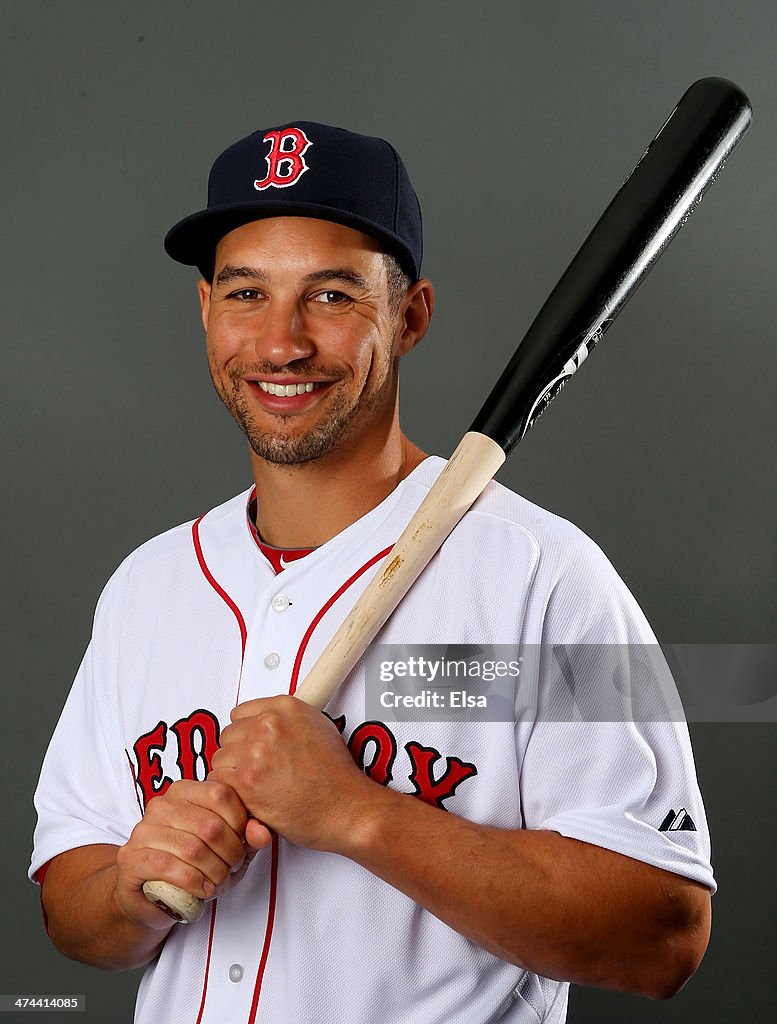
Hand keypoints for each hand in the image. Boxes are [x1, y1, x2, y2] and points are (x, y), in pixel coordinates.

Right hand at [115, 779, 251, 926]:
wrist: (148, 895)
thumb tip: (263, 833)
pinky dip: (194, 882)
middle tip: (232, 869)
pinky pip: (169, 867)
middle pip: (210, 825)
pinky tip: (203, 890)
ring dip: (214, 872)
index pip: (222, 794)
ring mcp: (143, 829)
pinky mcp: (131, 857)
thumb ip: (248, 836)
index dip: (240, 823)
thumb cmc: (192, 865)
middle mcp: (162, 805)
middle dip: (230, 854)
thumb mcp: (228, 848)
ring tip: (218, 882)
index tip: (244, 844)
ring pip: (192, 849)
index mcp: (186, 791)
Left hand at [209, 695, 373, 851]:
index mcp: (285, 708)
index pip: (240, 713)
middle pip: (228, 736)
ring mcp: (256, 752)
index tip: (250, 746)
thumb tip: (269, 722)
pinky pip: (218, 782)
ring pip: (219, 759)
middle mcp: (269, 725)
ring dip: (232, 775)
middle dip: (238, 755)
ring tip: (255, 786)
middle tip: (255, 771)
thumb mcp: (319, 727)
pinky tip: (249, 798)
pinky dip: (231, 793)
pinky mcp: (247, 781)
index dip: (245, 734)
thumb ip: (289, 720)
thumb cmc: (337, 776)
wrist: (346, 806)